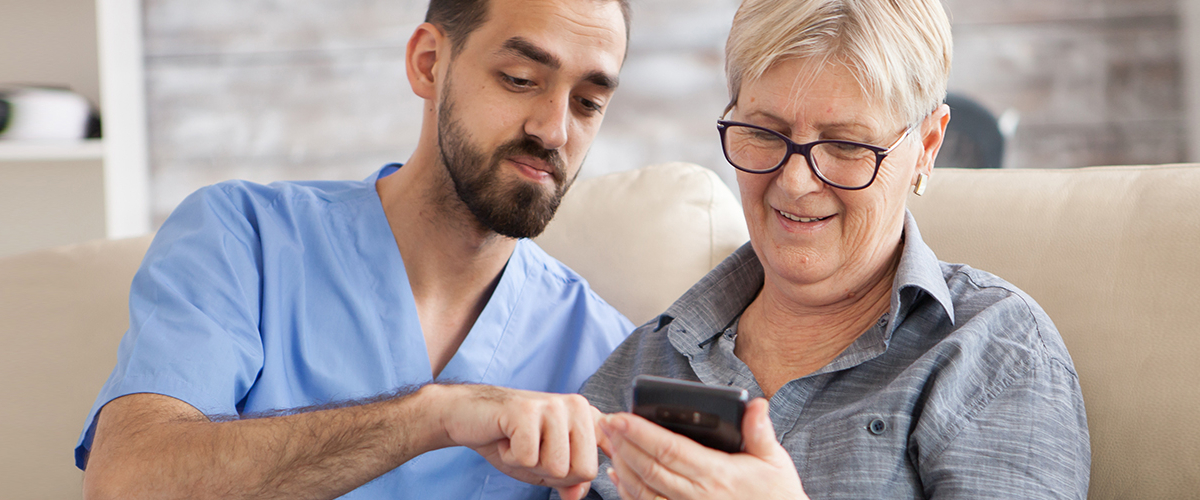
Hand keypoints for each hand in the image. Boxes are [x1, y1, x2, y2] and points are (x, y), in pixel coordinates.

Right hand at [431, 384, 601, 499]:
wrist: (468, 415)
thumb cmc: (511, 439)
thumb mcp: (546, 466)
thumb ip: (570, 481)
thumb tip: (577, 495)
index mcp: (587, 416)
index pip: (598, 464)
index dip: (575, 477)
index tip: (551, 457)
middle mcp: (577, 405)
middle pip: (584, 470)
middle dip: (552, 473)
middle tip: (531, 450)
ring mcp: (553, 406)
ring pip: (558, 467)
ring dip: (530, 465)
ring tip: (518, 442)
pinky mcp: (527, 410)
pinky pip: (529, 459)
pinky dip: (511, 458)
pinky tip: (505, 438)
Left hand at [597, 398, 806, 499]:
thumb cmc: (777, 496)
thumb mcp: (775, 462)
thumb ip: (761, 432)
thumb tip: (756, 404)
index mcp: (717, 475)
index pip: (669, 449)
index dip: (640, 432)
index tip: (620, 417)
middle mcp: (697, 496)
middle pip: (648, 468)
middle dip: (622, 444)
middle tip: (606, 423)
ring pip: (642, 490)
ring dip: (621, 466)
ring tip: (610, 443)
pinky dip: (628, 492)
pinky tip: (617, 476)